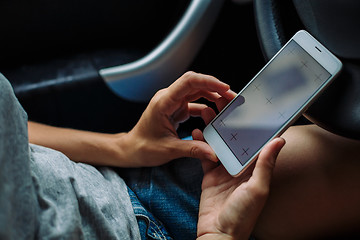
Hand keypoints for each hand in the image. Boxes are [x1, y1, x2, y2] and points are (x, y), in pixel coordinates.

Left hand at [121, 71, 235, 166]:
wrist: (132, 149)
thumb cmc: (144, 147)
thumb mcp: (169, 150)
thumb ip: (193, 150)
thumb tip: (214, 153)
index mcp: (164, 102)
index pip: (188, 82)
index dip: (208, 82)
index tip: (224, 88)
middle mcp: (168, 98)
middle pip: (195, 84)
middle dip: (215, 87)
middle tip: (232, 97)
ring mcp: (173, 103)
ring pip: (196, 92)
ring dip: (213, 95)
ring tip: (228, 104)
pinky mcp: (176, 109)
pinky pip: (194, 103)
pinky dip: (206, 107)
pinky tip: (216, 114)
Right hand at [192, 97, 284, 239]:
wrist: (218, 234)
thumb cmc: (241, 216)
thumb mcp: (257, 189)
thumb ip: (265, 164)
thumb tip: (280, 140)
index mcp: (255, 169)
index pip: (256, 142)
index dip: (253, 125)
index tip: (249, 108)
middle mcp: (240, 167)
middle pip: (235, 139)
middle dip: (229, 122)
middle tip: (223, 105)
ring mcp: (224, 170)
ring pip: (219, 144)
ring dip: (213, 129)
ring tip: (207, 113)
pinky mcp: (210, 175)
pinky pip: (205, 155)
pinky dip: (200, 143)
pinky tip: (196, 132)